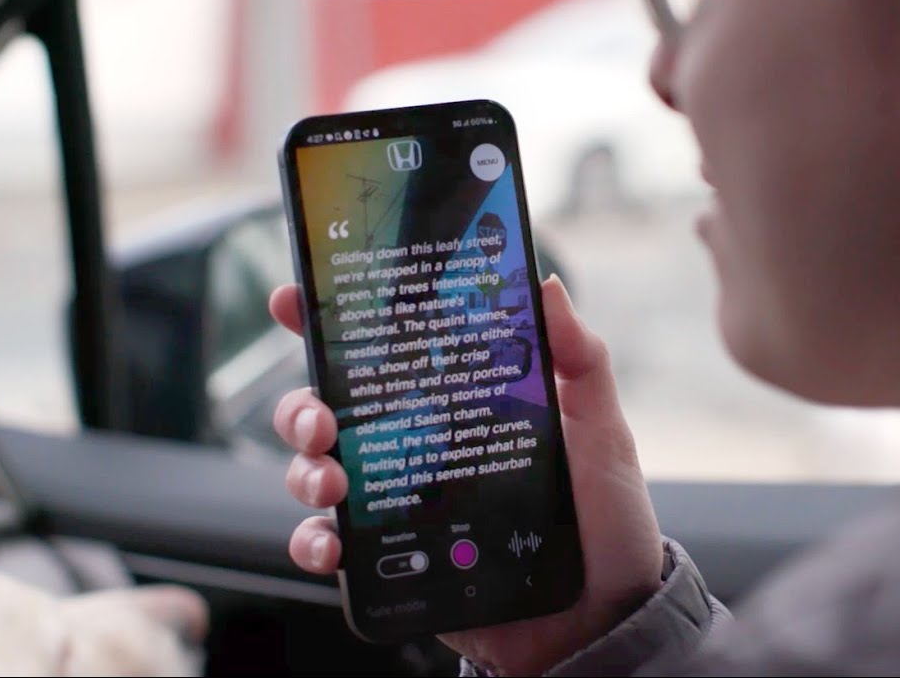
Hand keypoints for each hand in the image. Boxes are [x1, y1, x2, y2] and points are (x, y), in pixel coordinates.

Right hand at [268, 276, 662, 675]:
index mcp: (456, 402)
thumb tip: (548, 284)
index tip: (294, 299)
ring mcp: (402, 504)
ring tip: (332, 486)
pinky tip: (331, 547)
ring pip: (319, 473)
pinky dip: (314, 544)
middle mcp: (418, 446)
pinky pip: (333, 548)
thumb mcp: (600, 429)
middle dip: (301, 408)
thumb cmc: (604, 516)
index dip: (332, 321)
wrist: (603, 615)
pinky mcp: (395, 562)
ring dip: (304, 473)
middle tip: (322, 422)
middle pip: (330, 410)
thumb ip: (580, 360)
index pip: (386, 352)